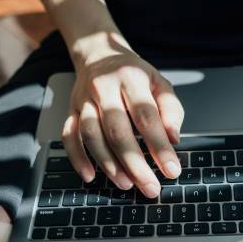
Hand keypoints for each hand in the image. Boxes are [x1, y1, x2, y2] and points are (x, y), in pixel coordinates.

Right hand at [63, 33, 183, 197]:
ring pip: (91, 135)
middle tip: (150, 187)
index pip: (147, 117)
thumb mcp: (160, 83)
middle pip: (117, 130)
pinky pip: (68, 136)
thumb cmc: (135, 75)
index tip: (172, 170)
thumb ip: (171, 110)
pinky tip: (90, 176)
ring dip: (108, 164)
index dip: (159, 146)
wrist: (100, 54)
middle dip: (135, 163)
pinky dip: (77, 158)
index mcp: (131, 78)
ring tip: (126, 184)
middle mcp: (104, 87)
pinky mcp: (70, 109)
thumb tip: (173, 139)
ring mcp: (84, 99)